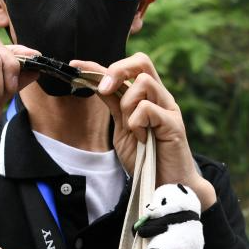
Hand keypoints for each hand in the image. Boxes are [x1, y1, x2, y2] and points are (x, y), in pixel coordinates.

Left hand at [71, 53, 216, 210]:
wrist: (166, 186)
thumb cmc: (147, 160)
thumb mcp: (123, 130)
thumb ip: (114, 106)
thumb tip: (97, 84)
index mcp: (147, 97)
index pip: (126, 69)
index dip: (98, 65)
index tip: (75, 67)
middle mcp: (160, 97)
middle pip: (141, 61)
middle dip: (117, 71)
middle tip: (104, 89)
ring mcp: (168, 108)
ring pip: (144, 82)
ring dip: (128, 104)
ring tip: (132, 128)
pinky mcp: (174, 123)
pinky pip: (148, 108)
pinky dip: (137, 123)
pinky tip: (142, 139)